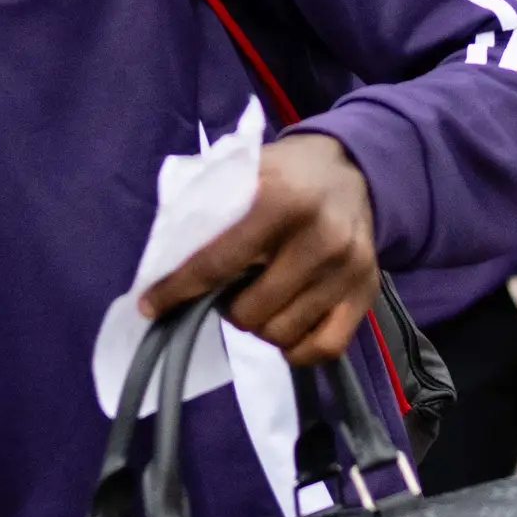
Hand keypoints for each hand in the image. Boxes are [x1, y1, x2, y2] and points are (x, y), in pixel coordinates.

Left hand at [142, 131, 379, 366]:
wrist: (353, 168)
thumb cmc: (284, 175)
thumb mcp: (241, 171)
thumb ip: (204, 209)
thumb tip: (162, 265)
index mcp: (280, 200)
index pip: (217, 263)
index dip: (177, 290)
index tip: (150, 306)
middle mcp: (320, 237)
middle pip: (250, 312)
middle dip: (227, 307)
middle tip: (230, 288)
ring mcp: (348, 268)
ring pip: (282, 335)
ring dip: (259, 325)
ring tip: (259, 297)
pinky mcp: (367, 292)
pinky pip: (323, 348)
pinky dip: (296, 348)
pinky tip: (286, 322)